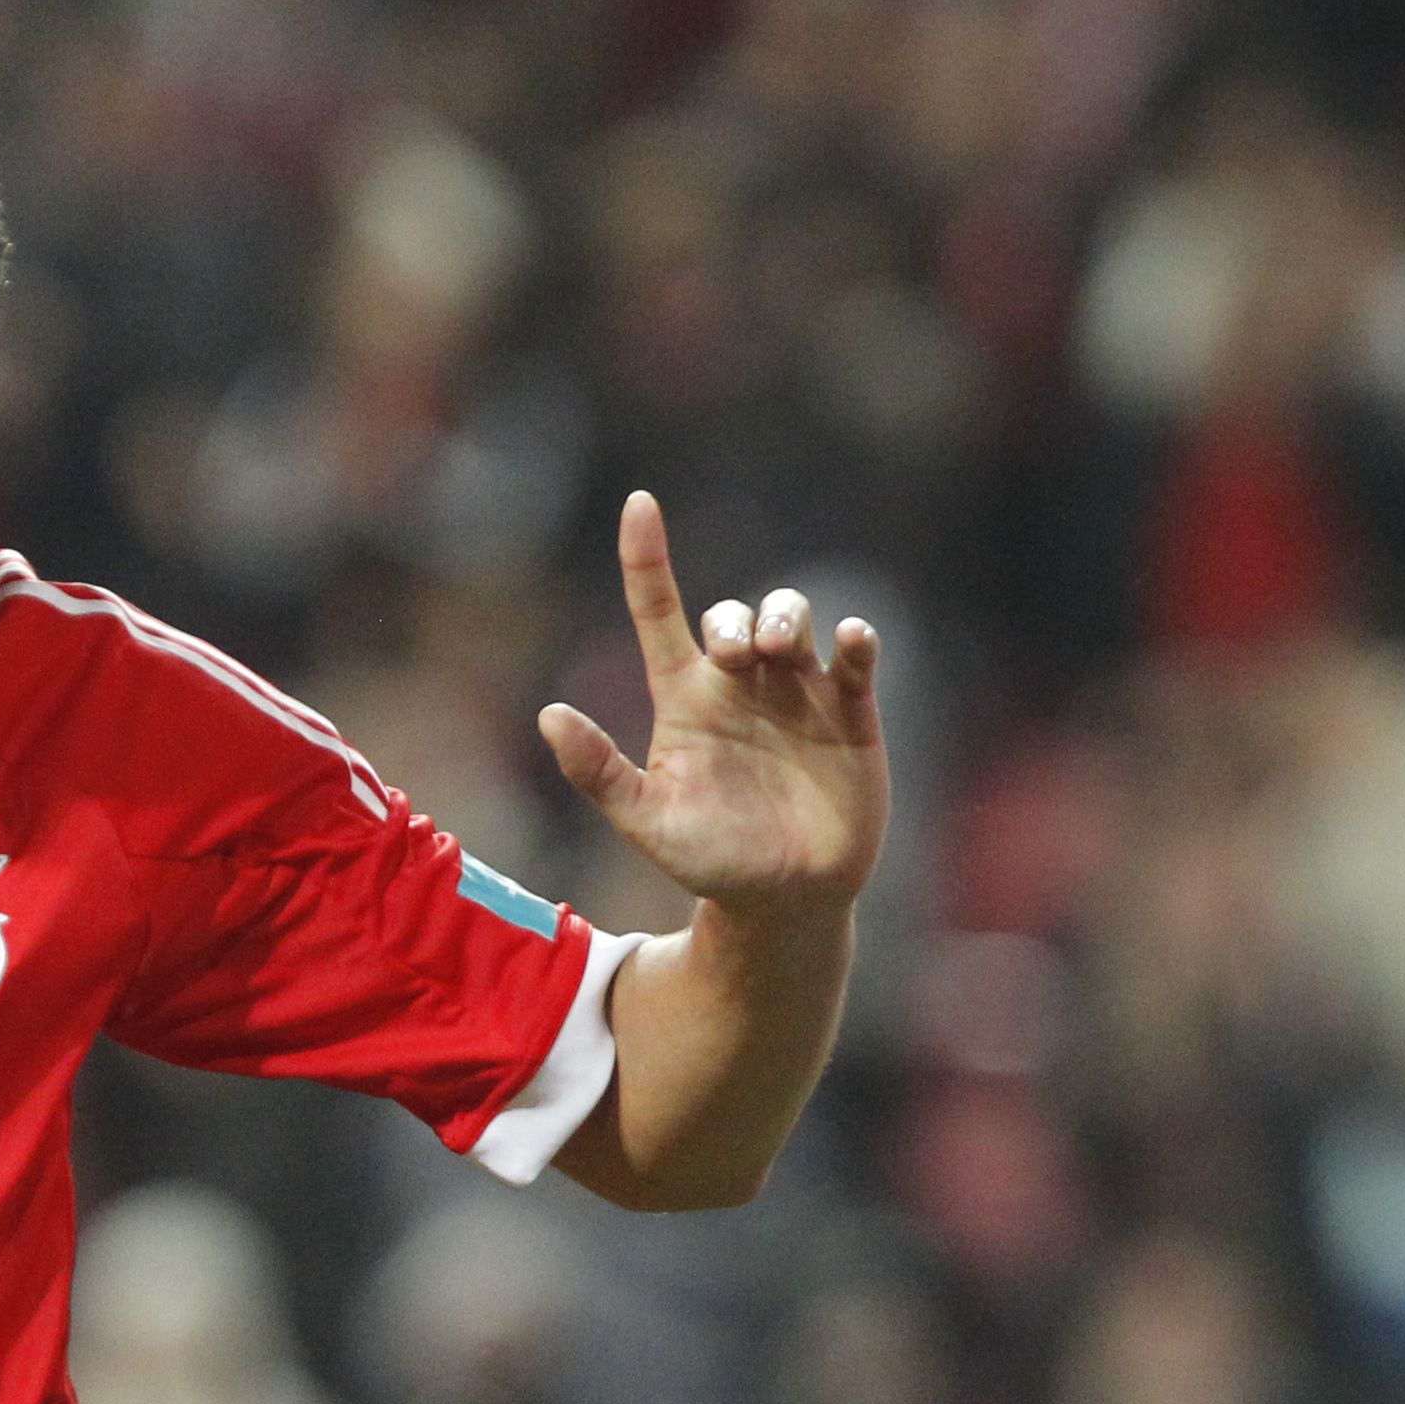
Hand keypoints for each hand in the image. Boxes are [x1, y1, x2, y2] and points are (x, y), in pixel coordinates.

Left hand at [541, 491, 886, 920]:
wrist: (782, 901)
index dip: (646, 557)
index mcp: (684, 699)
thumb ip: (598, 773)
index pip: (658, 612)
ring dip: (784, 617)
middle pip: (732, 615)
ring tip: (778, 649)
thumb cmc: (709, 859)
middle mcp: (740, 684)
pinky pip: (855, 661)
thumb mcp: (646, 822)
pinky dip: (855, 642)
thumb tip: (549, 715)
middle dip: (733, 620)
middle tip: (734, 656)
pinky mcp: (851, 715)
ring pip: (792, 619)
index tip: (638, 502)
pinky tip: (850, 640)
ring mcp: (798, 694)